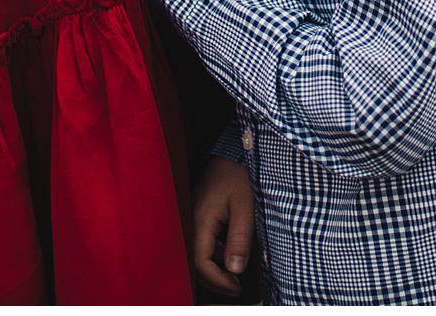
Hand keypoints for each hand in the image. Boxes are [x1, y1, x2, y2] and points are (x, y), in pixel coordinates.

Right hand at [190, 153, 255, 296]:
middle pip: (194, 261)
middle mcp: (190, 219)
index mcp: (199, 218)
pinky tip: (229, 252)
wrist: (234, 148)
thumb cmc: (240, 174)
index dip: (218, 280)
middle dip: (215, 279)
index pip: (200, 262)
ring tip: (235, 273)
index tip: (238, 287)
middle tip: (237, 286)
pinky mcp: (197, 213)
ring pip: (197, 251)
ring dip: (214, 267)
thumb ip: (240, 238)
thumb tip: (235, 271)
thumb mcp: (245, 206)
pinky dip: (214, 253)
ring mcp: (192, 216)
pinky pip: (201, 240)